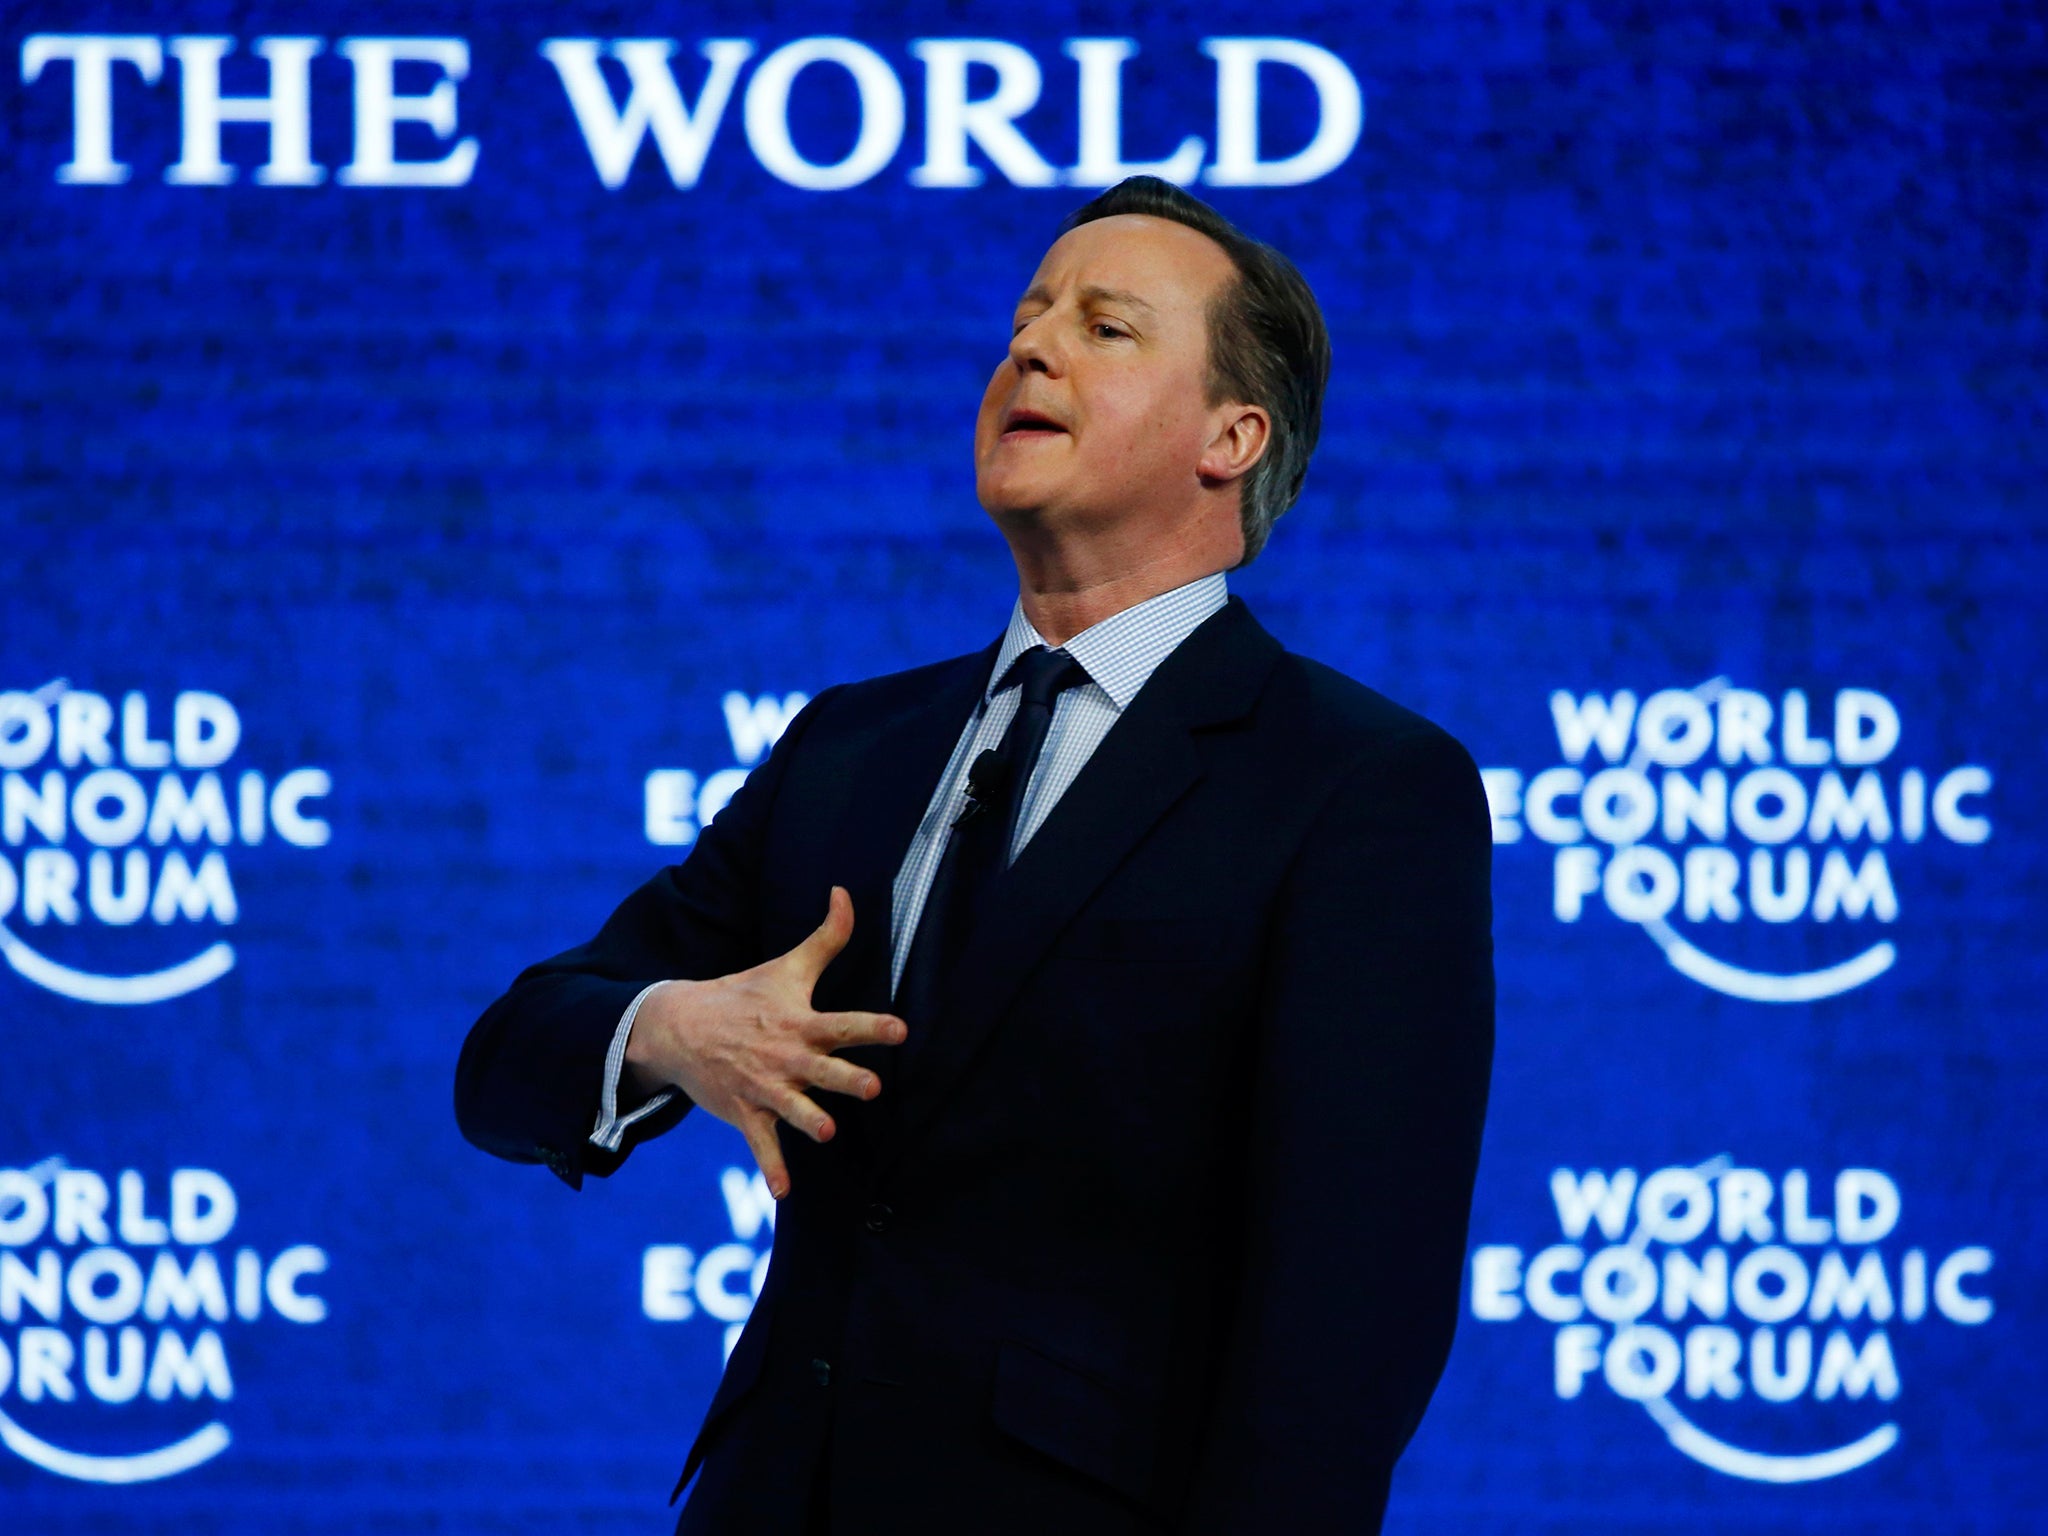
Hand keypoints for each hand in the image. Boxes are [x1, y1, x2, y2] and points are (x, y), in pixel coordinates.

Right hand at [623, 885, 905, 1197]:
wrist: (680, 1026)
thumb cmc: (744, 995)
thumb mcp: (786, 966)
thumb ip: (827, 936)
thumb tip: (845, 891)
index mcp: (801, 1023)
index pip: (844, 1024)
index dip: (872, 1027)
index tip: (900, 1029)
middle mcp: (787, 1057)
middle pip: (823, 1071)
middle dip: (846, 1079)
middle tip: (871, 1087)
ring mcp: (764, 1088)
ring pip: (792, 1110)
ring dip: (808, 1122)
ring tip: (826, 1133)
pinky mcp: (746, 1113)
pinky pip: (761, 1144)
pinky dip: (771, 1169)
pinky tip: (783, 1193)